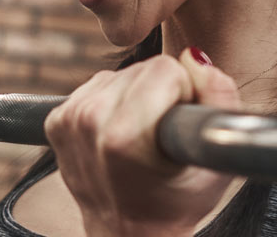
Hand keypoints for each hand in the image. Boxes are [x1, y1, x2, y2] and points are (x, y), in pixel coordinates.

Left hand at [44, 49, 242, 236]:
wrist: (126, 235)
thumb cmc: (176, 204)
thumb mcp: (215, 166)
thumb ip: (220, 101)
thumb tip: (195, 57)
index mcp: (123, 135)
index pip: (165, 68)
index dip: (184, 93)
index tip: (179, 127)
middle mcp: (88, 122)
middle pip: (141, 67)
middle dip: (160, 92)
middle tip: (161, 135)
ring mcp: (68, 121)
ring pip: (119, 74)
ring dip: (136, 95)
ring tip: (142, 137)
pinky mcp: (56, 120)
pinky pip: (97, 86)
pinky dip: (113, 102)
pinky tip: (120, 134)